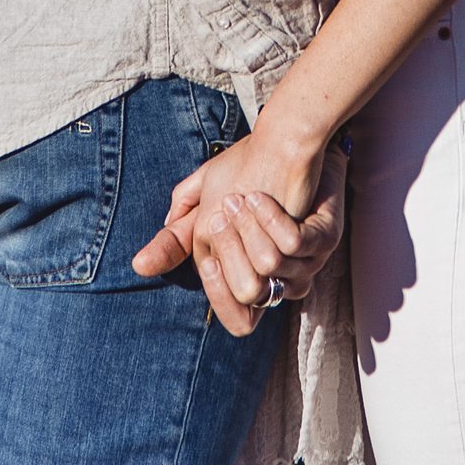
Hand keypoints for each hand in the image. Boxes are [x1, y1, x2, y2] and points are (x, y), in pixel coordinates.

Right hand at [134, 140, 343, 334]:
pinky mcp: (325, 235)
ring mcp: (310, 260)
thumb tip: (139, 266)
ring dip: (247, 227)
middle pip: (250, 294)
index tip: (206, 258)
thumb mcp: (203, 210)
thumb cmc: (247, 179)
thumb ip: (175, 240)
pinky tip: (260, 196)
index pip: (240, 320)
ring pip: (269, 267)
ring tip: (242, 197)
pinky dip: (270, 217)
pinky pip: (294, 242)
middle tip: (223, 213)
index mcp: (258, 282)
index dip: (219, 292)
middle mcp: (286, 279)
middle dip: (230, 251)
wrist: (290, 144)